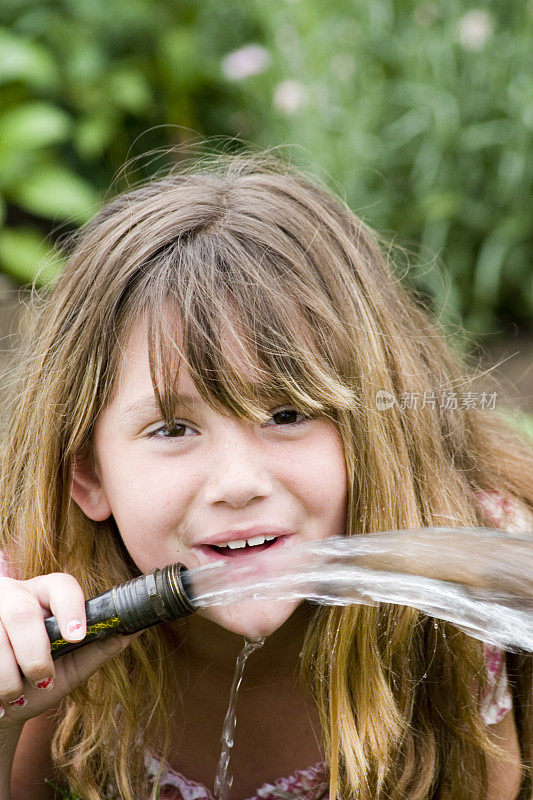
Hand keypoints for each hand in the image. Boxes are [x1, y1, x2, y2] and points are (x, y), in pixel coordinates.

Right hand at [0, 573, 137, 729]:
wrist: (0, 705)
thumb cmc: (39, 682)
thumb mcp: (72, 666)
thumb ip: (100, 647)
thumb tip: (137, 628)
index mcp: (45, 593)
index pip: (61, 585)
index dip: (70, 608)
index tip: (77, 636)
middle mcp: (14, 594)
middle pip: (22, 612)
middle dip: (34, 654)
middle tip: (43, 681)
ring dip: (7, 676)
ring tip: (15, 696)